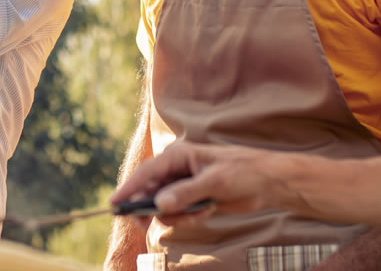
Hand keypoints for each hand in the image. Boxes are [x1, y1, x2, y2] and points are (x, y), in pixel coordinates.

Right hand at [109, 141, 276, 229]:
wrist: (266, 182)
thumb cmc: (242, 172)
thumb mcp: (214, 182)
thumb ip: (185, 193)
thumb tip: (160, 204)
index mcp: (178, 156)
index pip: (146, 173)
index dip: (129, 188)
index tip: (114, 203)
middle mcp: (176, 170)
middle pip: (149, 192)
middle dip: (151, 208)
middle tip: (145, 224)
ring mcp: (183, 186)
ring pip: (163, 207)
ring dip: (178, 216)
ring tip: (200, 212)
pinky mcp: (192, 199)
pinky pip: (178, 214)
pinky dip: (189, 218)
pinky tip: (208, 211)